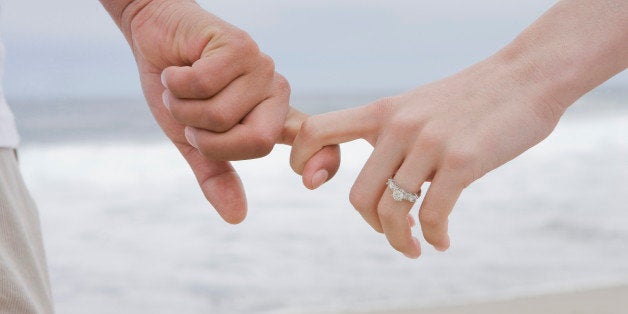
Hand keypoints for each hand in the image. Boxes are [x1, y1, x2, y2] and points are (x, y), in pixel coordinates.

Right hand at [116, 0, 338, 222]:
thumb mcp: (193, 140)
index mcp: (272, 117)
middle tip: (190, 118)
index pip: (315, 140)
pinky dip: (176, 83)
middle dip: (207, 139)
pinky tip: (177, 68)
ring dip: (183, 108)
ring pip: (221, 115)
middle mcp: (276, 93)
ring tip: (180, 87)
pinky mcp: (240, 47)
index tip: (311, 182)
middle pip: (257, 141)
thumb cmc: (177, 89)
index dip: (325, 160)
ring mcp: (261, 68)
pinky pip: (203, 84)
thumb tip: (237, 218)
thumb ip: (216, 174)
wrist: (153, 37)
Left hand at [289, 58, 562, 257]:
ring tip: (416, 248)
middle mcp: (399, 126)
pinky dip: (434, 237)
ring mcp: (429, 143)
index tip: (316, 182)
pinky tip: (442, 241)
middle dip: (373, 225)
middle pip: (359, 195)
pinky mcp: (462, 160)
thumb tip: (377, 177)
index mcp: (382, 112)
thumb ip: (390, 132)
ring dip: (400, 241)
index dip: (303, 160)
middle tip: (393, 233)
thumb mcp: (418, 105)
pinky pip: (432, 215)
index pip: (317, 131)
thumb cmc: (471, 98)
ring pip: (392, 211)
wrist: (525, 78)